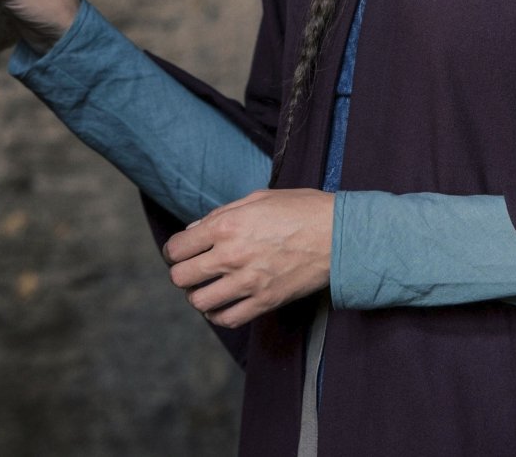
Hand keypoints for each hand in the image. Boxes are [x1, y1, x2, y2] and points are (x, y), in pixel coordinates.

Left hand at [163, 189, 332, 328]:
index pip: (177, 248)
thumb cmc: (302, 210)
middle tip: (193, 271)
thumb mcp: (259, 198)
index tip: (182, 252)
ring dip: (198, 296)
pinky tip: (224, 304)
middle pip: (181, 277)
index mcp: (227, 225)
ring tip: (209, 288)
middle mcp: (232, 255)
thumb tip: (195, 230)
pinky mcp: (265, 301)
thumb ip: (222, 214)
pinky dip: (219, 314)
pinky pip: (227, 319)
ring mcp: (248, 282)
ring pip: (199, 302)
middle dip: (182, 274)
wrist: (339, 235)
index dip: (175, 251)